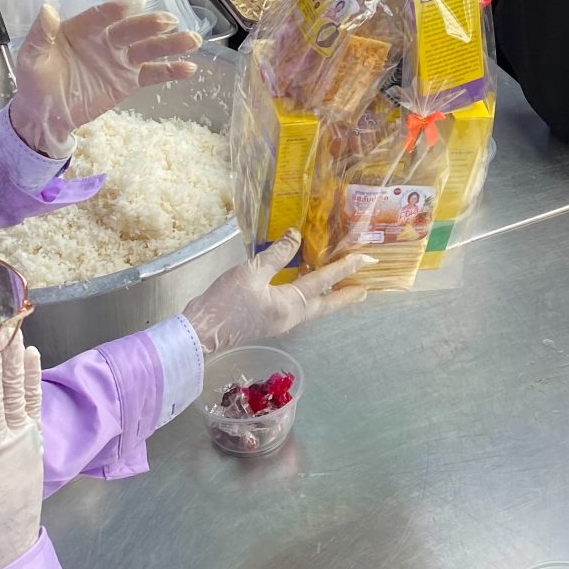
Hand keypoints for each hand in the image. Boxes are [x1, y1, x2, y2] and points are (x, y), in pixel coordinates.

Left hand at [8, 0, 201, 157]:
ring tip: (192, 40)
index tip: (134, 2)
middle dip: (150, 25)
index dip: (117, 10)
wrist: (45, 115)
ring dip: (171, 44)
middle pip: (131, 30)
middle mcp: (105, 39)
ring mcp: (120, 60)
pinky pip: (153, 74)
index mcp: (82, 29)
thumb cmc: (35, 81)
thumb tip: (47, 9)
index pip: (102, 16)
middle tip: (169, 21)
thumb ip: (40, 35)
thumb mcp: (30, 58)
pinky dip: (171, 71)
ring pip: (149, 49)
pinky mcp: (129, 80)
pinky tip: (189, 68)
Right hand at [180, 228, 369, 355]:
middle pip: (326, 304)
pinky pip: (300, 307)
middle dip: (346, 294)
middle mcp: (291, 316)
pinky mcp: (270, 321)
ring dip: (330, 296)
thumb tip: (296, 236)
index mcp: (290, 304)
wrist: (201, 332)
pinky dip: (311, 296)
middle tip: (366, 288)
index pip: (324, 282)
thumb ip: (277, 254)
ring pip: (314, 307)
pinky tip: (308, 287)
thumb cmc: (225, 302)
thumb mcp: (251, 272)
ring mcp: (281, 321)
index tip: (364, 260)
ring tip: (344, 287)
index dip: (345, 268)